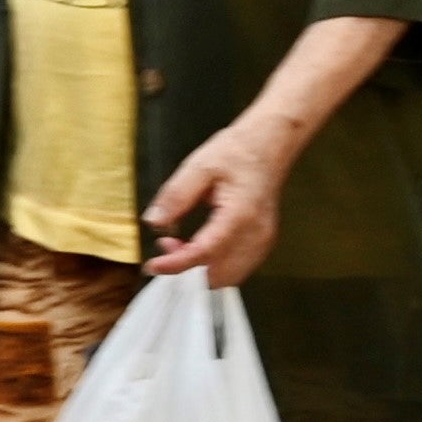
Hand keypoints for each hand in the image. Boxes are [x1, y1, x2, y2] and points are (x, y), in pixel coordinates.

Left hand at [143, 114, 295, 286]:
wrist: (268, 146)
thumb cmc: (236, 153)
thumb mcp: (198, 167)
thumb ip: (175, 196)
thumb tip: (154, 221)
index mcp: (240, 213)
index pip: (206, 252)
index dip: (177, 264)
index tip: (153, 266)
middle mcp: (257, 233)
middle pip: (219, 272)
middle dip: (188, 268)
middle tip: (165, 244)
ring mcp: (263, 240)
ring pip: (229, 275)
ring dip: (201, 269)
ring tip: (179, 243)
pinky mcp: (262, 242)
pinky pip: (238, 267)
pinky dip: (214, 265)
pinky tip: (197, 246)